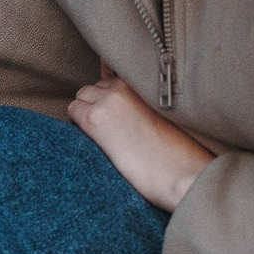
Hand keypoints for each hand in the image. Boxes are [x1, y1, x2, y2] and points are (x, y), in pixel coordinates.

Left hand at [66, 63, 215, 211]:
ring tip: (103, 138)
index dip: (110, 101)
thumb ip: (143, 105)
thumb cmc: (178, 154)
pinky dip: (77, 125)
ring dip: (86, 114)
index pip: (112, 79)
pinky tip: (95, 143)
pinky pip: (72, 111)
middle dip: (96, 105)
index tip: (116, 119)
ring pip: (81, 96)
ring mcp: (109, 100)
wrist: (181, 174)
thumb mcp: (164, 117)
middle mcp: (125, 86)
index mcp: (143, 84)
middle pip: (95, 87)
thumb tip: (124, 109)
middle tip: (110, 131)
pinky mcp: (95, 119)